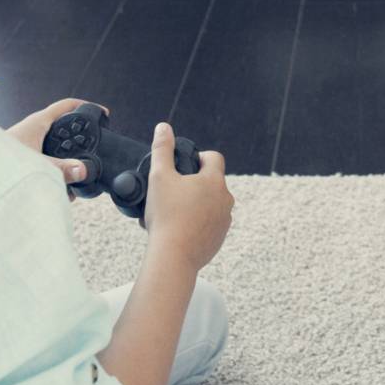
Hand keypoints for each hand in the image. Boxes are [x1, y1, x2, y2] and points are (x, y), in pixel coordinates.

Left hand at [7, 97, 107, 195]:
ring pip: (55, 150)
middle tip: (92, 155)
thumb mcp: (36, 165)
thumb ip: (61, 169)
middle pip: (63, 130)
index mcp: (38, 123)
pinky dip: (55, 176)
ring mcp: (28, 144)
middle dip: (79, 145)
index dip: (86, 107)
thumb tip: (83, 170)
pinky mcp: (23, 160)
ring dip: (66, 166)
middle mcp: (33, 130)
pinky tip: (59, 192)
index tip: (103, 114)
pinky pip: (46, 163)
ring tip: (75, 184)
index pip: (66, 106)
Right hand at [143, 122, 233, 271]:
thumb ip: (162, 149)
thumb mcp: (159, 176)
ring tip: (173, 212)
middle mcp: (225, 199)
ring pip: (211, 204)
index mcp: (214, 181)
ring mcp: (224, 220)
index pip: (213, 158)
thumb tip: (163, 127)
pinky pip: (210, 224)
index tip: (183, 166)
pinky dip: (197, 223)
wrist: (173, 257)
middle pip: (212, 182)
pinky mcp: (219, 239)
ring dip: (196, 204)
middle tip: (173, 191)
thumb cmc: (166, 215)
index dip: (198, 157)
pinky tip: (178, 229)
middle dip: (194, 183)